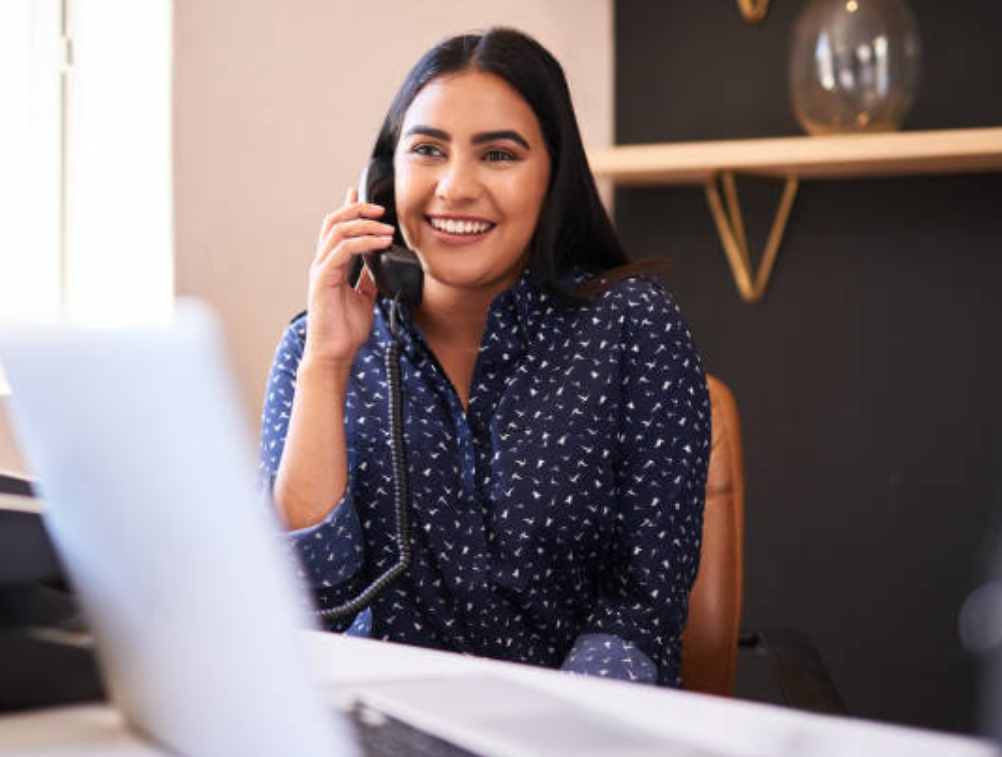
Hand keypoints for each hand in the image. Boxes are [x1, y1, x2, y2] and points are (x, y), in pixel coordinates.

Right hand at [304, 188, 393, 367]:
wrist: (335, 353)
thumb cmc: (345, 330)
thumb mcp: (364, 298)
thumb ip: (368, 279)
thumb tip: (378, 265)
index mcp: (332, 266)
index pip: (337, 228)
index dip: (347, 207)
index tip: (358, 191)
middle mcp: (323, 263)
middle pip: (334, 221)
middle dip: (357, 209)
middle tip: (380, 209)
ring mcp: (321, 270)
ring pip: (337, 231)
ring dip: (364, 225)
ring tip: (386, 228)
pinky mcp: (323, 280)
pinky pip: (343, 250)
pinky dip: (363, 242)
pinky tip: (380, 243)